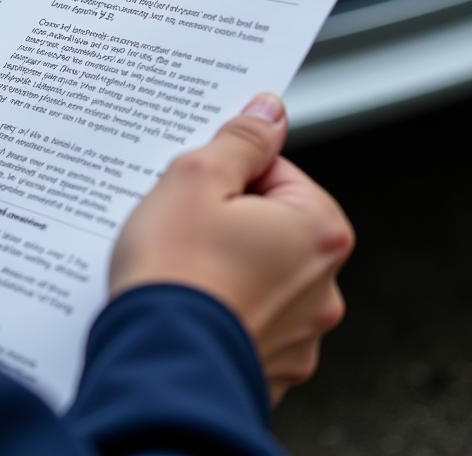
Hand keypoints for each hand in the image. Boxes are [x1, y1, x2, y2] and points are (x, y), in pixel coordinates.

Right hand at [109, 94, 353, 405]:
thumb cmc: (173, 271)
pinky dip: (216, 306)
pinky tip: (184, 304)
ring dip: (220, 263)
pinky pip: (242, 316)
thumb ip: (239, 139)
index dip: (224, 173)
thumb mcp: (196, 177)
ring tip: (177, 268)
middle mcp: (322, 286)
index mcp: (317, 230)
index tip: (194, 188)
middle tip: (179, 226)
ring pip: (254, 270)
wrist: (153, 363)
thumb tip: (268, 110)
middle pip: (266, 221)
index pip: (273, 171)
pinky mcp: (268, 366)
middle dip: (222, 218)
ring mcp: (299, 333)